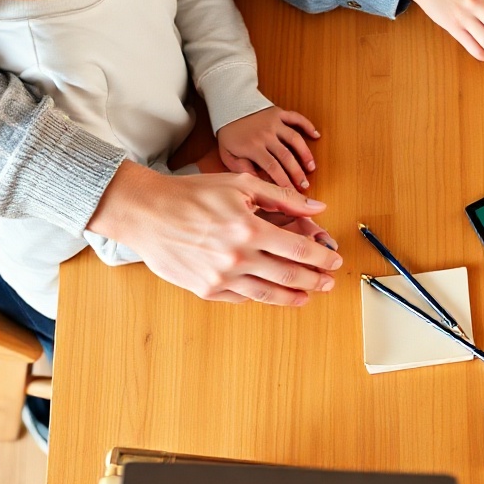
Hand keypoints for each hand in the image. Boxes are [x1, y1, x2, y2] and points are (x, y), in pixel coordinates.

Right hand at [85, 160, 339, 305]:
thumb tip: (318, 208)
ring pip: (266, 293)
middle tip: (329, 282)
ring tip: (307, 297)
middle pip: (288, 275)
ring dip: (292, 297)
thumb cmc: (195, 193)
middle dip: (314, 280)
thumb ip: (283, 198)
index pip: (298, 249)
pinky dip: (260, 296)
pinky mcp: (205, 289)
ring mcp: (220, 277)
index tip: (335, 260)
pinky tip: (271, 294)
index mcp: (249, 228)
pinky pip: (241, 297)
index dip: (322, 257)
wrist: (148, 213)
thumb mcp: (242, 185)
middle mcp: (237, 256)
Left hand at [216, 104, 320, 192]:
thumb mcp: (228, 155)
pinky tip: (316, 135)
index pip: (272, 168)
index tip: (291, 192)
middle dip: (297, 173)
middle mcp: (266, 135)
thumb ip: (241, 168)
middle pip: (286, 156)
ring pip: (295, 139)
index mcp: (253, 147)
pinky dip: (308, 125)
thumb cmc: (229, 134)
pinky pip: (296, 118)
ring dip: (305, 153)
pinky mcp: (279, 112)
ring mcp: (274, 122)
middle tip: (305, 185)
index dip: (283, 181)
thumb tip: (257, 180)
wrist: (229, 108)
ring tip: (311, 167)